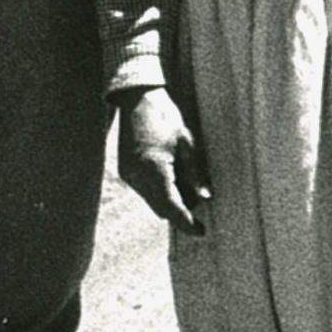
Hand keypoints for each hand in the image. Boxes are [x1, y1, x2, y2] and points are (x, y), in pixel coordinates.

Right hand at [117, 88, 211, 228]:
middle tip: (198, 206)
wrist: (137, 101)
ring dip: (170, 200)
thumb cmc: (166, 118)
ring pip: (152, 201)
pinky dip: (160, 191)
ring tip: (184, 180)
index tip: (200, 231)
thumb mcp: (187, 143)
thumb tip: (204, 198)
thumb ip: (195, 173)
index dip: (186, 222)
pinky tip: (171, 174)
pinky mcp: (126, 172)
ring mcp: (129, 175)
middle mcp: (137, 175)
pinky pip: (145, 191)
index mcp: (154, 168)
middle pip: (161, 208)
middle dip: (180, 211)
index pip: (171, 206)